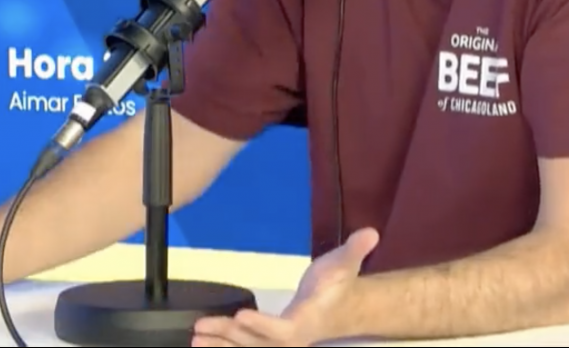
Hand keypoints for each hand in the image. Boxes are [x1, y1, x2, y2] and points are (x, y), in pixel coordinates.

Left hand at [192, 227, 379, 346]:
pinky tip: (202, 342)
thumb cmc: (339, 284)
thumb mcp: (347, 263)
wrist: (341, 307)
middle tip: (203, 327)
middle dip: (230, 338)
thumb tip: (371, 233)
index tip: (241, 315)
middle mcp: (292, 338)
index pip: (284, 329)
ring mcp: (279, 343)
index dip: (263, 325)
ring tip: (197, 337)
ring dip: (221, 345)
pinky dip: (224, 346)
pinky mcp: (268, 341)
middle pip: (258, 344)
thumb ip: (356, 248)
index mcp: (308, 320)